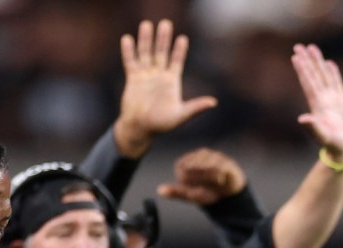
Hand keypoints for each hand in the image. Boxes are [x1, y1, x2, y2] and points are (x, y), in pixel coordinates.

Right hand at [115, 19, 217, 158]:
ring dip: (146, 39)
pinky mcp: (133, 78)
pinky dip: (129, 51)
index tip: (183, 38)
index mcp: (172, 82)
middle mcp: (159, 75)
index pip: (177, 61)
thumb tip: (214, 102)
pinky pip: (130, 61)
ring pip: (146, 53)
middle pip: (162, 52)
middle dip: (163, 38)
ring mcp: (146, 75)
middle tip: (166, 23)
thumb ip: (195, 107)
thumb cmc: (161, 125)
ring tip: (147, 24)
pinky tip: (128, 38)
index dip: (179, 50)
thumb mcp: (180, 116)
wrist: (140, 128)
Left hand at [157, 148, 247, 205]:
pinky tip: (220, 181)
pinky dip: (218, 177)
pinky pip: (219, 167)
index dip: (188, 183)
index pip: (182, 171)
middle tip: (204, 187)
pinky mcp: (224, 160)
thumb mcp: (190, 195)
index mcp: (187, 161)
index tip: (195, 188)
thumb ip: (176, 192)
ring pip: (206, 166)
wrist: (230, 194)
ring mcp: (213, 156)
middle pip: (193, 168)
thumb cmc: (208, 192)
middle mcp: (199, 155)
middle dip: (199, 181)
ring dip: (208, 178)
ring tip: (213, 183)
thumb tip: (159, 191)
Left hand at [291, 43, 342, 162]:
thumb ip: (314, 128)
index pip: (308, 83)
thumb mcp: (324, 136)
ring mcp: (332, 100)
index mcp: (317, 106)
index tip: (296, 57)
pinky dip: (333, 73)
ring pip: (324, 76)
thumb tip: (302, 119)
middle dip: (307, 61)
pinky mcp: (342, 102)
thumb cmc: (334, 145)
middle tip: (299, 46)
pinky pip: (337, 83)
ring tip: (313, 48)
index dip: (302, 70)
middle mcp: (323, 100)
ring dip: (318, 62)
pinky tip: (330, 63)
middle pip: (314, 75)